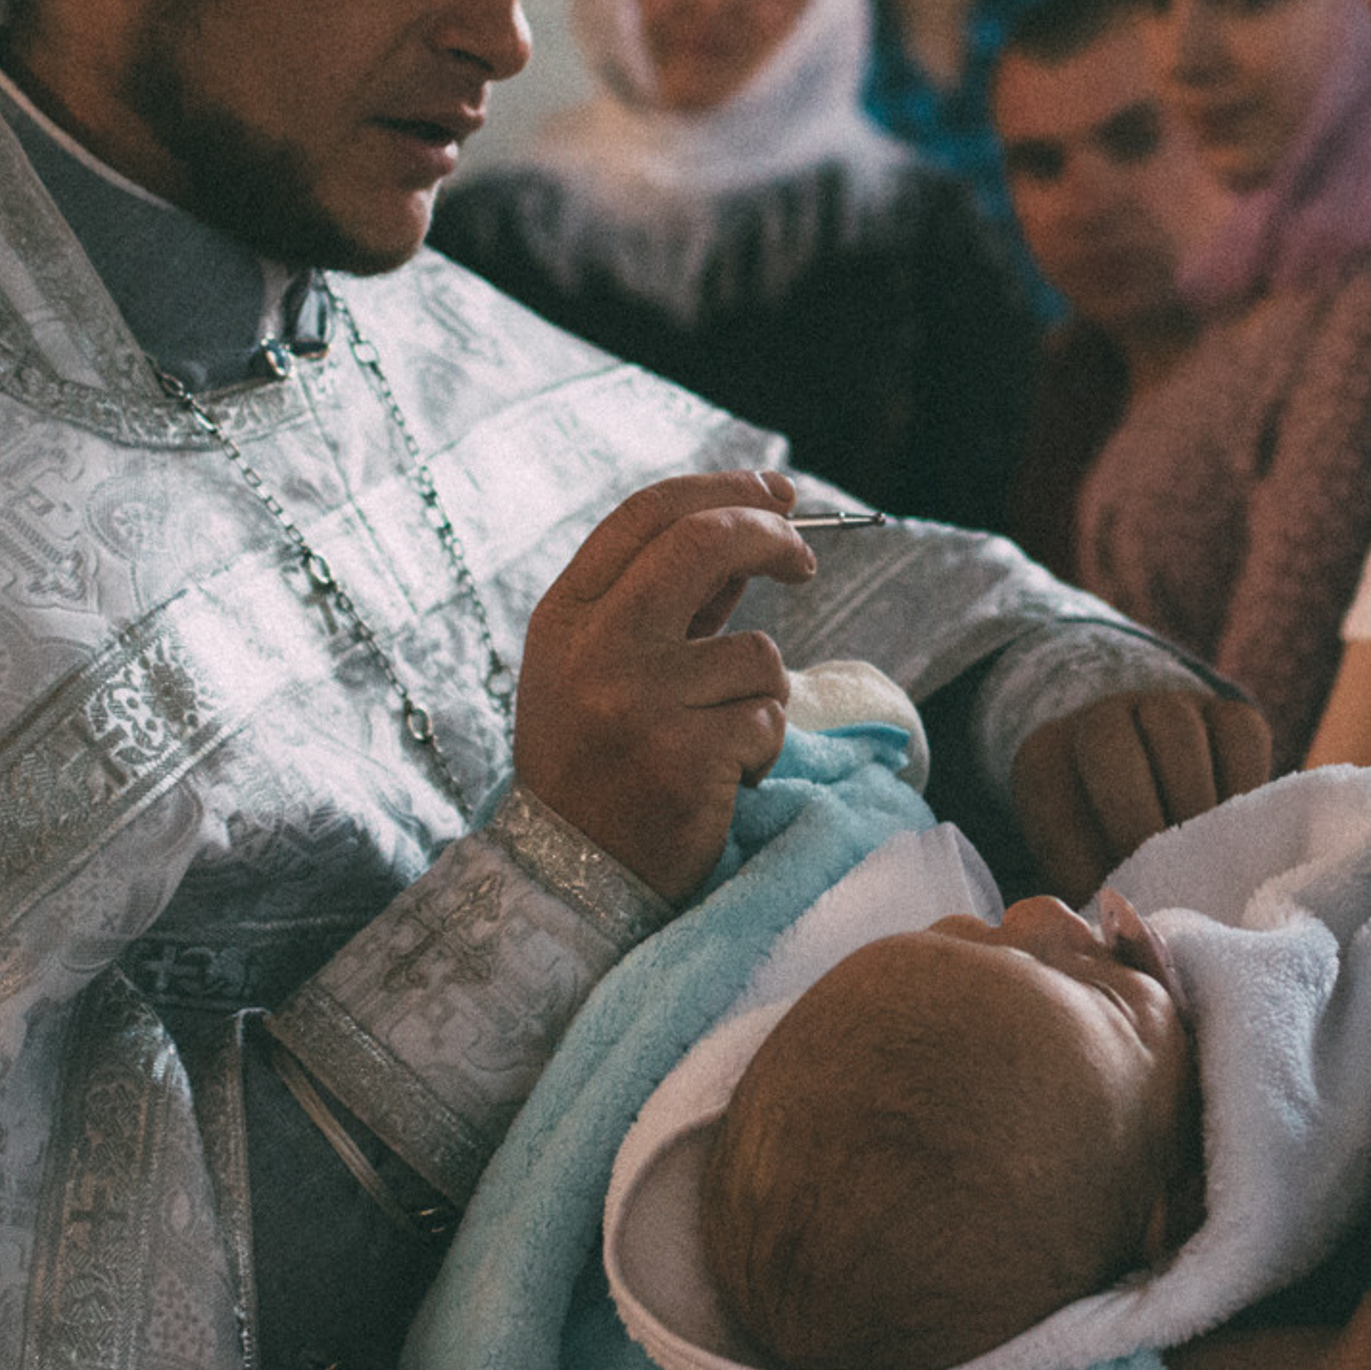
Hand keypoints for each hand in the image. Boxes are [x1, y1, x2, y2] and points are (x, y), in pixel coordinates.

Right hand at [513, 468, 814, 901]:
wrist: (569, 879)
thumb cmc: (597, 759)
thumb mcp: (606, 665)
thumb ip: (671, 599)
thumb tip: (752, 524)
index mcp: (566, 615)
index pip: (648, 513)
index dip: (723, 490)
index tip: (778, 495)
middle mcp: (595, 648)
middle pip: (705, 542)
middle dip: (772, 538)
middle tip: (804, 562)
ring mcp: (635, 700)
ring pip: (759, 652)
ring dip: (763, 694)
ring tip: (721, 737)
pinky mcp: (681, 755)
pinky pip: (768, 720)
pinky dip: (762, 748)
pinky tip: (720, 779)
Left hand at [1010, 690, 1270, 901]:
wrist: (1152, 780)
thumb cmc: (1109, 845)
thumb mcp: (1080, 863)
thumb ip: (1087, 890)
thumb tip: (1113, 942)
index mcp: (1046, 758)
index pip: (1052, 792)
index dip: (1081, 851)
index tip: (1113, 899)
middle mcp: (1101, 718)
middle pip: (1108, 742)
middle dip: (1136, 815)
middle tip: (1165, 877)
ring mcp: (1167, 704)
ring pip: (1177, 730)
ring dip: (1192, 801)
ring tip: (1208, 859)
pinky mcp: (1226, 709)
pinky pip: (1239, 733)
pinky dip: (1244, 782)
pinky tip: (1241, 829)